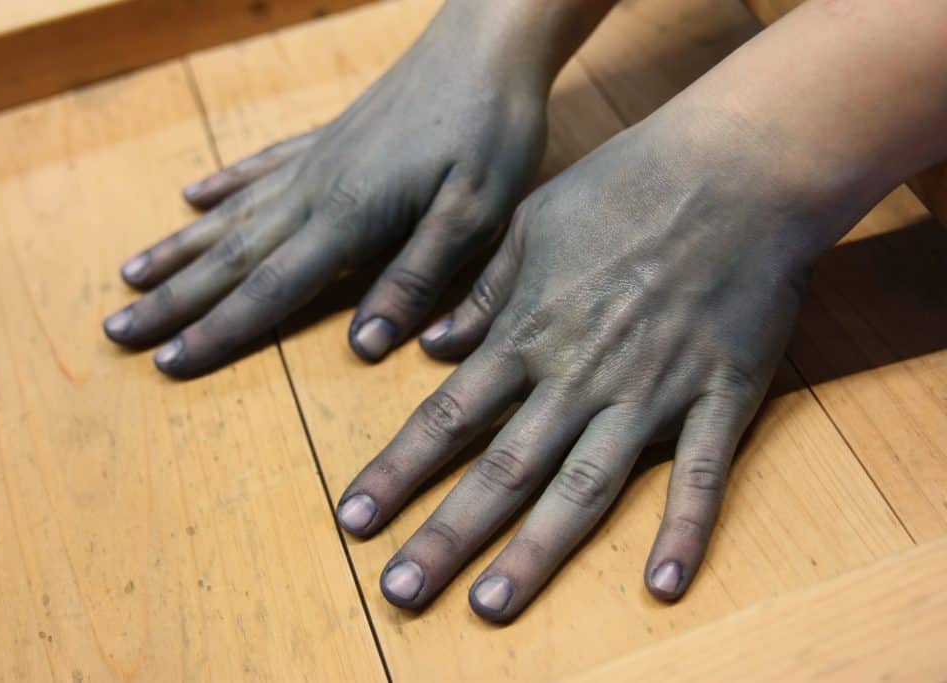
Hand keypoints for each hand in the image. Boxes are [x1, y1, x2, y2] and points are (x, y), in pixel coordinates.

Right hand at [102, 4, 548, 373]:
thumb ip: (417, 278)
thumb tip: (364, 346)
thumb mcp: (474, 215)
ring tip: (130, 276)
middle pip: (230, 256)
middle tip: (116, 330)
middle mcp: (315, 190)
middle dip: (173, 299)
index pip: (270, 289)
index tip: (166, 364)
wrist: (487, 43)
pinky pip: (259, 167)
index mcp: (349, 217)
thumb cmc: (490, 130)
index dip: (218, 331)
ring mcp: (315, 160)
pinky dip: (223, 186)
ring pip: (232, 214)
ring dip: (179, 249)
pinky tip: (193, 195)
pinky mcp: (327, 138)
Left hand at [335, 105, 842, 620]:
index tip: (354, 519)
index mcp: (527, 333)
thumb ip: (481, 291)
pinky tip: (662, 585)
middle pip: (501, 471)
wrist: (735, 167)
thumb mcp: (531, 223)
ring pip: (582, 489)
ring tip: (491, 605)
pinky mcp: (718, 397)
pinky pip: (699, 475)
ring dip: (534, 553)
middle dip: (445, 535)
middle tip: (399, 592)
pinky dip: (683, 531)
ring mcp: (648, 392)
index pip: (446, 418)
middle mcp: (576, 376)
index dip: (396, 473)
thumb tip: (432, 346)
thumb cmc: (626, 184)